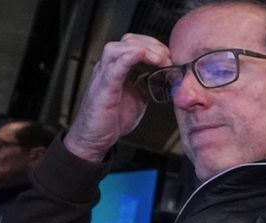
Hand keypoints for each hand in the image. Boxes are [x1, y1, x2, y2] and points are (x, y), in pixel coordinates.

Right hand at [63, 33, 170, 162]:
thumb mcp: (138, 98)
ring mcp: (104, 76)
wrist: (94, 138)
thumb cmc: (111, 119)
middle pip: (128, 41)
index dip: (155, 46)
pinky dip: (127, 59)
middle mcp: (108, 68)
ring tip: (159, 59)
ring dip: (142, 49)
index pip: (136, 44)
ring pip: (118, 48)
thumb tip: (164, 79)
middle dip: (152, 45)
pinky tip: (140, 55)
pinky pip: (113, 68)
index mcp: (118, 68)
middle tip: (168, 57)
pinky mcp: (103, 89)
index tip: (171, 56)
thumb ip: (147, 85)